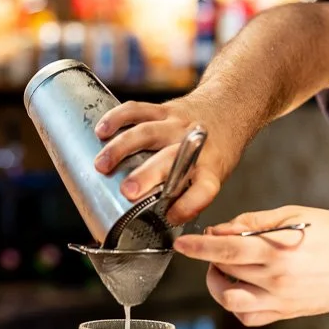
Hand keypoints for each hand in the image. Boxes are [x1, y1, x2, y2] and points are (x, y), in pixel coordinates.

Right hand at [93, 95, 245, 224]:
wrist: (228, 109)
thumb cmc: (217, 149)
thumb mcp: (215, 175)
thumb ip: (189, 195)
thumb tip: (160, 219)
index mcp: (210, 168)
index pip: (203, 190)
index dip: (188, 205)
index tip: (171, 216)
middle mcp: (193, 145)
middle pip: (170, 160)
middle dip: (146, 176)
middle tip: (128, 191)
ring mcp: (177, 125)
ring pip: (146, 133)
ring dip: (120, 149)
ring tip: (101, 165)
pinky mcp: (163, 110)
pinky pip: (137, 110)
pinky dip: (116, 119)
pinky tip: (101, 131)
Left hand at [173, 206, 328, 324]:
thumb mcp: (295, 215)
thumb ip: (254, 222)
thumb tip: (224, 228)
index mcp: (276, 251)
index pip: (224, 250)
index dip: (198, 247)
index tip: (182, 243)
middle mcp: (275, 279)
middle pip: (224, 272)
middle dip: (210, 257)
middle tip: (214, 246)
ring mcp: (280, 300)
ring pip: (230, 301)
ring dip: (218, 284)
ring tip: (224, 269)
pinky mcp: (286, 312)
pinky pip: (249, 317)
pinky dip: (237, 305)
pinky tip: (241, 287)